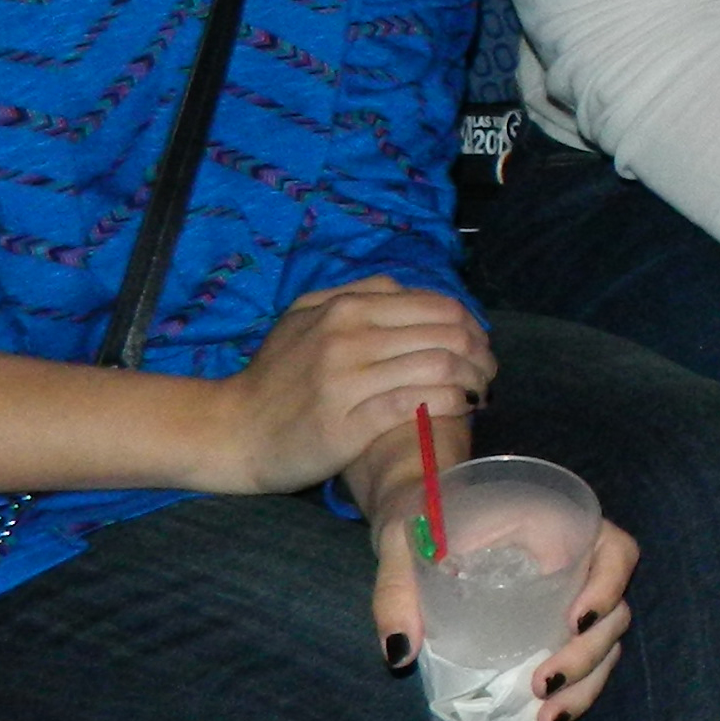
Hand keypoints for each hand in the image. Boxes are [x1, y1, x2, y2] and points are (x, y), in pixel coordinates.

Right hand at [205, 277, 493, 495]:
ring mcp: (348, 380)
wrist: (231, 430)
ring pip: (437, 366)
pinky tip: (459, 410)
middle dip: (481, 354)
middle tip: (489, 374)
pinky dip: (447, 404)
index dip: (471, 326)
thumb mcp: (305, 317)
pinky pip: (414, 404)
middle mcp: (350, 336)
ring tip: (481, 395)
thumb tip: (405, 290)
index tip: (480, 347)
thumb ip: (355, 295)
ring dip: (472, 381)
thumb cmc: (273, 377)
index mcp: (347, 307)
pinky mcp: (347, 424)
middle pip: (446, 334)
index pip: (437, 305)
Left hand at [369, 515, 640, 720]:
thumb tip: (400, 651)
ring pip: (604, 643)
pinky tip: (546, 717)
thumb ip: (399, 587)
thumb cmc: (420, 515)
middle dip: (588, 654)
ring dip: (585, 683)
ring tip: (549, 717)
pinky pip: (582, 661)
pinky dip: (573, 692)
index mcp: (560, 525)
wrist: (417, 518)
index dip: (608, 587)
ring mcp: (569, 599)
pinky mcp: (552, 629)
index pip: (614, 551)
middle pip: (613, 611)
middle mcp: (578, 562)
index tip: (574, 621)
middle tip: (544, 683)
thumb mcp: (402, 538)